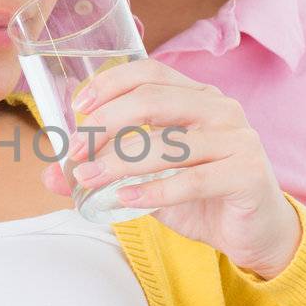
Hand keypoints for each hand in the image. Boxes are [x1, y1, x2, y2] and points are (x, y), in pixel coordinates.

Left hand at [40, 59, 301, 278]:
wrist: (255, 233)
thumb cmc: (201, 197)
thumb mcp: (147, 182)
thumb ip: (105, 173)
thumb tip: (51, 173)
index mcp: (197, 97)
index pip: (149, 73)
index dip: (110, 84)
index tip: (78, 108)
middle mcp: (220, 109)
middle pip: (153, 100)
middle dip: (105, 125)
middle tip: (75, 153)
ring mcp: (237, 139)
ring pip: (169, 143)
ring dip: (119, 161)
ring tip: (87, 180)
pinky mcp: (247, 173)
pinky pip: (193, 179)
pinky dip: (155, 190)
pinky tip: (126, 198)